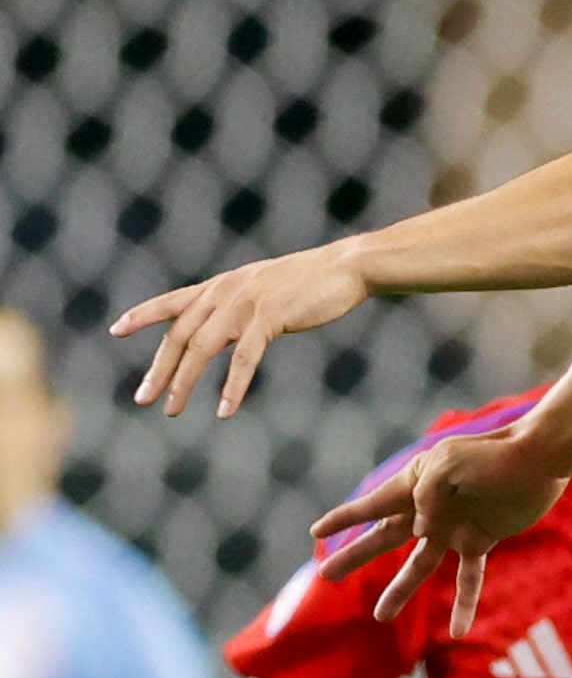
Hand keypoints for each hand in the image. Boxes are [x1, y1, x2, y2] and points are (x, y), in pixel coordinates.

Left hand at [109, 240, 368, 418]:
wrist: (347, 266)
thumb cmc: (311, 280)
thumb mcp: (264, 286)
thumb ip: (237, 304)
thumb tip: (219, 330)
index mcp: (224, 284)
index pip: (173, 300)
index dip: (143, 315)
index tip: (117, 329)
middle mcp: (227, 291)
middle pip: (181, 334)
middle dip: (160, 369)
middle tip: (144, 399)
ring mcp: (247, 302)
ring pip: (203, 348)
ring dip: (185, 382)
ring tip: (172, 410)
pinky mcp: (269, 316)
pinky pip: (243, 358)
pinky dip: (232, 386)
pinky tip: (225, 409)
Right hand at [310, 427, 567, 636]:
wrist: (539, 457)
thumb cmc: (493, 454)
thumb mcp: (447, 466)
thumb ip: (424, 497)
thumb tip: (420, 530)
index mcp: (417, 481)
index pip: (373, 504)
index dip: (344, 518)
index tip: (316, 530)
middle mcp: (431, 507)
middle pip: (385, 537)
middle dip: (355, 554)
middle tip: (326, 573)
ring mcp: (454, 525)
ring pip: (419, 565)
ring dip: (400, 591)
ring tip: (380, 616)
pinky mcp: (481, 539)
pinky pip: (468, 579)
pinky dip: (463, 605)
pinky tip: (457, 632)